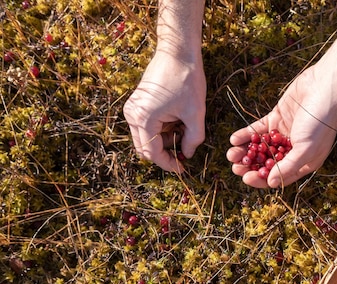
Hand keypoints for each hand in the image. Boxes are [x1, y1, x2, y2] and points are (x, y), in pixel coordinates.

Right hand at [123, 51, 205, 171]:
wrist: (177, 53)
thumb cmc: (186, 80)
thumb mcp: (195, 114)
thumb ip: (193, 139)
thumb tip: (187, 154)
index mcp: (143, 119)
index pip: (152, 153)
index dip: (168, 164)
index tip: (183, 168)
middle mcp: (132, 115)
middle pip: (145, 148)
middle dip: (165, 153)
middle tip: (185, 152)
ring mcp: (132, 109)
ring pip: (146, 138)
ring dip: (164, 141)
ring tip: (184, 130)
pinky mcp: (137, 104)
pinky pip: (147, 126)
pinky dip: (162, 130)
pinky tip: (177, 122)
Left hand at [227, 65, 336, 187]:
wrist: (325, 88)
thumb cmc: (320, 122)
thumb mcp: (305, 149)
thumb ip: (287, 167)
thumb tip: (271, 183)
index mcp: (304, 162)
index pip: (280, 177)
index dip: (262, 180)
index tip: (246, 179)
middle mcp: (293, 150)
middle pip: (267, 163)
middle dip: (250, 167)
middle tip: (235, 168)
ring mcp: (284, 134)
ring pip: (260, 148)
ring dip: (245, 152)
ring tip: (231, 154)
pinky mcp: (276, 118)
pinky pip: (258, 131)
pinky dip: (246, 135)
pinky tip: (234, 139)